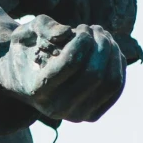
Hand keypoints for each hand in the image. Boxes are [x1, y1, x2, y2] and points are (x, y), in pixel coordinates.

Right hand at [0, 17, 126, 124]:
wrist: (24, 80)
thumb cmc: (27, 52)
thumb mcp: (25, 33)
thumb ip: (44, 27)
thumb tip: (67, 32)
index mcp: (39, 89)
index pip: (71, 62)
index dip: (82, 40)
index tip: (81, 27)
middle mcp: (58, 108)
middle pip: (95, 74)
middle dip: (101, 44)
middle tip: (95, 28)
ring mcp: (77, 115)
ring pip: (111, 81)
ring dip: (112, 52)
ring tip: (103, 36)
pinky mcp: (93, 115)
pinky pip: (117, 87)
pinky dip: (118, 64)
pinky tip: (109, 49)